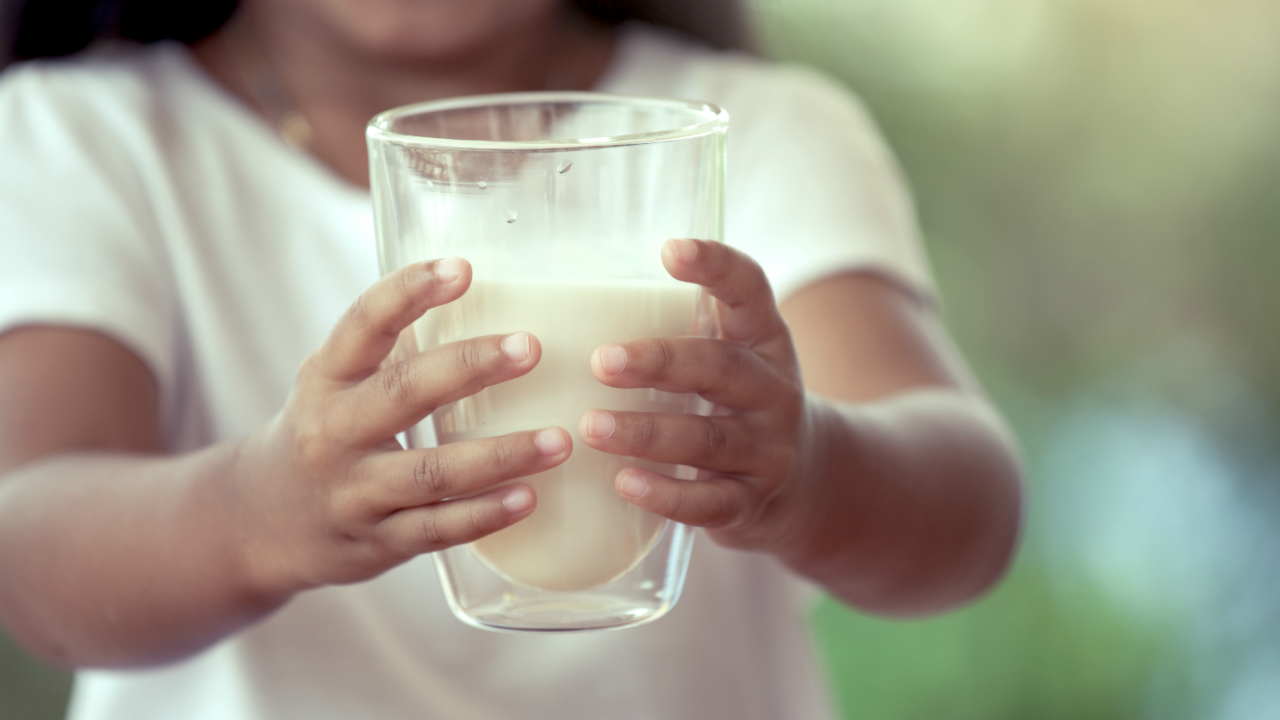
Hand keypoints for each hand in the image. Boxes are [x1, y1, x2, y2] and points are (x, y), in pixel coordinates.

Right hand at [233, 258, 570, 596]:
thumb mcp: (334, 384)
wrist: (259, 524)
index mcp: (327, 379)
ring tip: (559, 440)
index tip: (461, 268)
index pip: (363, 324)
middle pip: (404, 393)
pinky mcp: (376, 542)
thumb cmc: (323, 434)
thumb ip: (392, 350)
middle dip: (470, 366)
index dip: (408, 293)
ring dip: (501, 455)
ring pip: (432, 472)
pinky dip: (484, 515)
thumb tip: (487, 294)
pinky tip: (529, 498)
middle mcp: (333, 432)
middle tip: (531, 347)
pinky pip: (437, 528)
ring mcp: (354, 492)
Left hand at [578, 239, 818, 554]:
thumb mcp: (729, 353)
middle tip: (602, 361)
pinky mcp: (752, 501)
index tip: (671, 249)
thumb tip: (571, 296)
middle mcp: (773, 390)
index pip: (750, 291)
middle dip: (661, 363)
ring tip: (592, 426)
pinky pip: (711, 502)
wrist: (809, 478)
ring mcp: (768, 449)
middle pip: (721, 368)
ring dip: (648, 432)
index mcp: (763, 339)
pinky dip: (668, 495)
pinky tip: (626, 483)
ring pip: (709, 438)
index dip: (717, 267)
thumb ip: (679, 325)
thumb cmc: (738, 400)